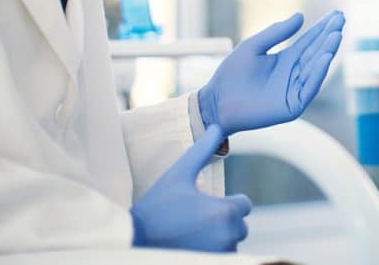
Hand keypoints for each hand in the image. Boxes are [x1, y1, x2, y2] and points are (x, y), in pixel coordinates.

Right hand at [131, 125, 252, 251]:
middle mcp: (228, 235)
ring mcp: (221, 253)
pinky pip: (223, 255)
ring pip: (231, 242)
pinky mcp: (210, 264)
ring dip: (218, 237)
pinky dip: (213, 250)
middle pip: (239, 224)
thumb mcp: (178, 174)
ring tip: (190, 232)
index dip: (228, 202)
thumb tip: (217, 126)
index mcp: (225, 211)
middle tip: (194, 218)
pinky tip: (192, 243)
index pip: (244, 204)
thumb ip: (202, 150)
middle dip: (223, 219)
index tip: (206, 203)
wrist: (134, 240)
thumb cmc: (157, 206)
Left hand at [199, 11, 344, 134]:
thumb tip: (301, 16)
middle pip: (316, 51)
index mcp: (286, 60)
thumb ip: (276, 33)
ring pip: (316, 68)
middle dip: (329, 35)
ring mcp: (295, 90)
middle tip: (341, 18)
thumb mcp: (253, 46)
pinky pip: (309, 88)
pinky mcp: (293, 105)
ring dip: (327, 51)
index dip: (323, 28)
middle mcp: (294, 74)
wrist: (216, 102)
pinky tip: (325, 57)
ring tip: (336, 34)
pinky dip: (318, 73)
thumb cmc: (231, 74)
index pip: (310, 41)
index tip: (336, 14)